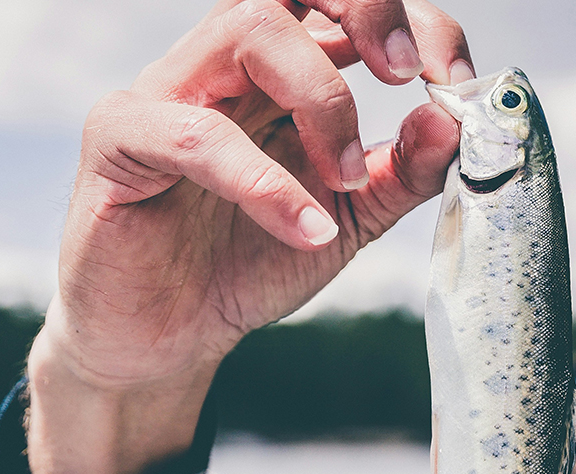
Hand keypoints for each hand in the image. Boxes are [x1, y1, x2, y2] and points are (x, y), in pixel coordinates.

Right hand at [25, 0, 471, 473]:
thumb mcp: (353, 218)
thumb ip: (404, 173)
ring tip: (346, 180)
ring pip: (249, 29)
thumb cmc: (250, 262)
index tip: (454, 80)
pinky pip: (196, 134)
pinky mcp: (121, 139)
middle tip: (410, 73)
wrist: (171, 336)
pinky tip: (307, 229)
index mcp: (283, 72)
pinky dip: (265, 181)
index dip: (411, 21)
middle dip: (366, 10)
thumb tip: (452, 122)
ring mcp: (169, 91)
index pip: (343, 3)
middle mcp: (226, 65)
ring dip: (323, 99)